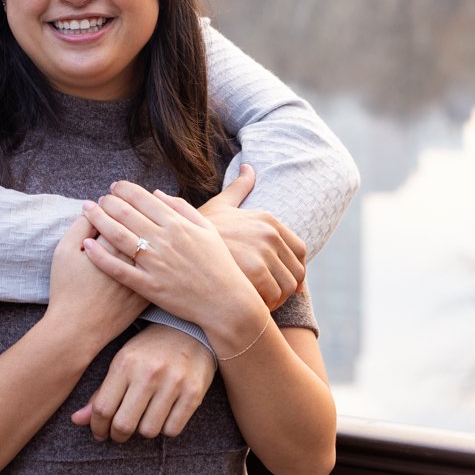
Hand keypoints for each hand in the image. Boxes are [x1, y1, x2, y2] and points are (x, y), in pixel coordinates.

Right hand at [48, 215, 146, 348]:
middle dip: (131, 212)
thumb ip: (80, 225)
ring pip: (151, 245)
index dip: (115, 202)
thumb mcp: (64, 251)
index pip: (121, 211)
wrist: (78, 329)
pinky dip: (153, 256)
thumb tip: (94, 208)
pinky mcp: (148, 292)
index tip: (109, 200)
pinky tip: (144, 250)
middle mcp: (133, 257)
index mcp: (112, 243)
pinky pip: (157, 268)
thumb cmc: (67, 289)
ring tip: (134, 227)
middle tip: (121, 208)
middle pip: (140, 224)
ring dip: (146, 232)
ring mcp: (144, 276)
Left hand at [68, 324, 215, 441]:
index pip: (103, 408)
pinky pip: (172, 430)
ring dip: (143, 430)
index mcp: (125, 363)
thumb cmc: (150, 348)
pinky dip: (164, 429)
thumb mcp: (122, 362)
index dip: (97, 427)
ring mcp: (174, 383)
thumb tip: (76, 421)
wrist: (190, 328)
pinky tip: (163, 415)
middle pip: (124, 424)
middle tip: (119, 433)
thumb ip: (101, 393)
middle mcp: (149, 373)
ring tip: (143, 418)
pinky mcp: (194, 393)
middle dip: (118, 435)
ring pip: (148, 431)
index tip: (100, 432)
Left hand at [82, 183, 258, 335]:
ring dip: (99, 221)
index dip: (124, 189)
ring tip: (87, 211)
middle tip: (98, 199)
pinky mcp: (149, 286)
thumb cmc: (219, 264)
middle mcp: (164, 240)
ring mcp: (155, 263)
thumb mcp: (206, 229)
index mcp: (177, 224)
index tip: (114, 187)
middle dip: (107, 202)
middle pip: (126, 213)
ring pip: (118, 236)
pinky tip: (87, 245)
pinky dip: (101, 257)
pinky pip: (119, 269)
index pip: (143, 198)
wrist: (226, 302)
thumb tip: (157, 193)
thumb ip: (182, 208)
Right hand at [199, 164, 306, 309]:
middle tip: (267, 297)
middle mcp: (269, 233)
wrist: (175, 247)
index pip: (300, 251)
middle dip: (286, 288)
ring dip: (277, 301)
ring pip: (287, 288)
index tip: (279, 280)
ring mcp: (264, 251)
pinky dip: (265, 307)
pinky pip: (273, 297)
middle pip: (297, 272)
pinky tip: (248, 307)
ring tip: (258, 304)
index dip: (292, 269)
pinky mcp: (255, 273)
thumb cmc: (197, 232)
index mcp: (267, 220)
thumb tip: (248, 167)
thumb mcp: (221, 205)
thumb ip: (239, 187)